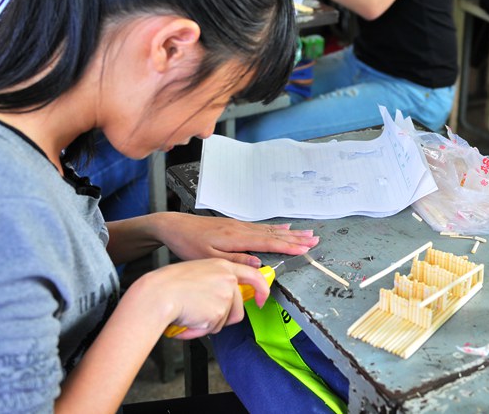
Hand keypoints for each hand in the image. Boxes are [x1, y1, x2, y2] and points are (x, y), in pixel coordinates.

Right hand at [140, 258, 269, 338]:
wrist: (158, 294)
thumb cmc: (170, 284)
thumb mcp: (199, 271)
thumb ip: (217, 280)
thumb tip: (225, 294)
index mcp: (223, 266)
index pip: (253, 275)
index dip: (261, 289)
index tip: (262, 299)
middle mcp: (228, 280)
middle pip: (238, 307)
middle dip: (224, 316)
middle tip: (204, 314)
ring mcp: (225, 296)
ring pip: (226, 320)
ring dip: (210, 322)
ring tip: (192, 313)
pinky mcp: (219, 312)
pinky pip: (213, 328)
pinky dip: (200, 329)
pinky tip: (189, 320)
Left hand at [152, 212, 318, 266]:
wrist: (175, 227)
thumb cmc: (188, 245)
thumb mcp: (209, 259)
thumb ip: (235, 260)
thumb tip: (258, 263)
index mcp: (236, 238)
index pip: (268, 243)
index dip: (288, 247)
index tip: (304, 249)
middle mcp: (241, 229)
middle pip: (274, 234)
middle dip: (296, 238)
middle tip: (314, 239)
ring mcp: (240, 226)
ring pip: (270, 230)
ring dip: (290, 232)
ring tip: (306, 233)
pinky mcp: (236, 225)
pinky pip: (262, 227)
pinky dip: (276, 228)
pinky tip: (283, 227)